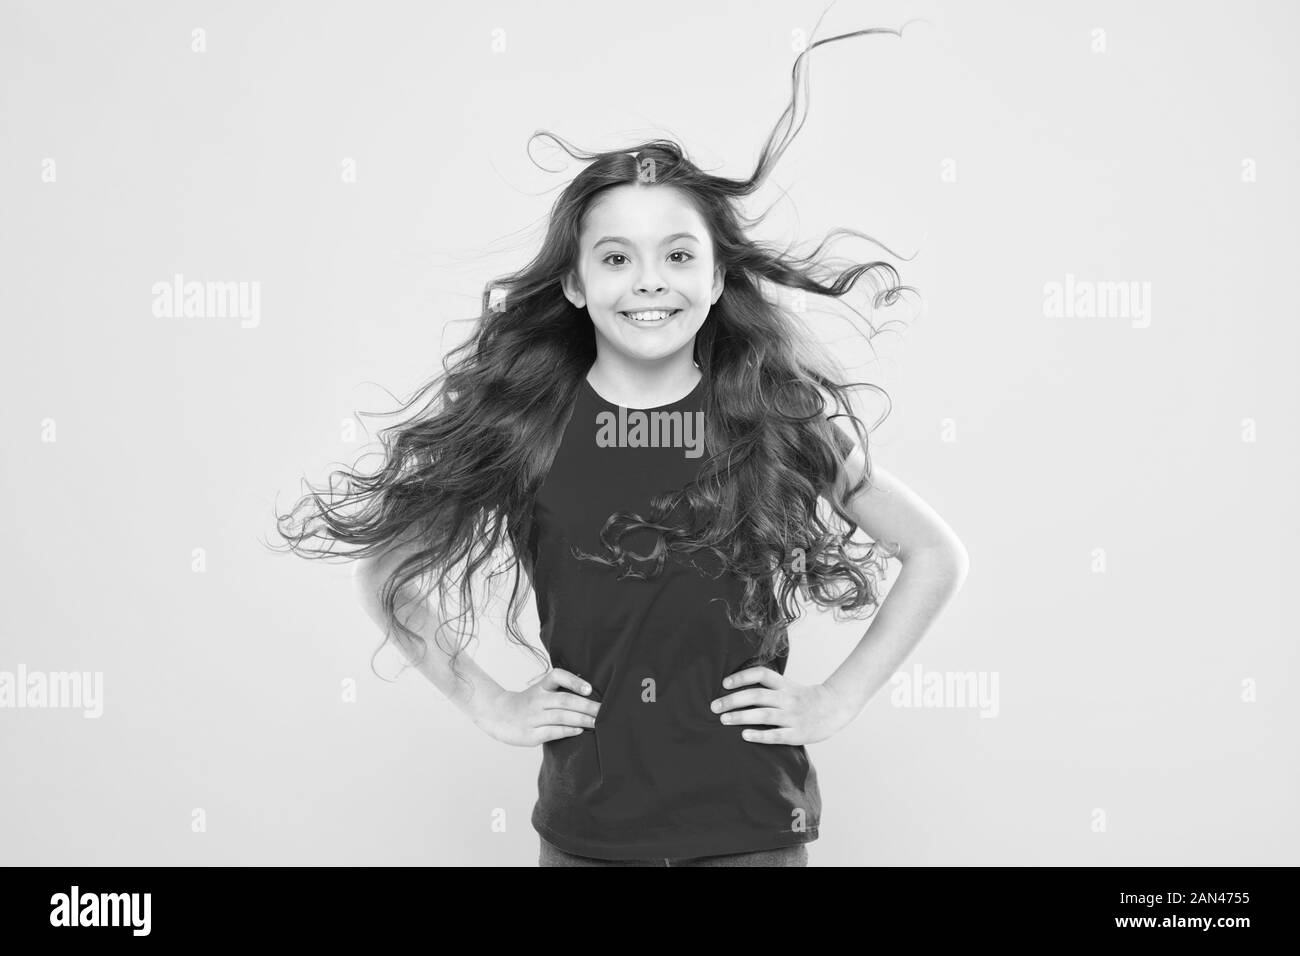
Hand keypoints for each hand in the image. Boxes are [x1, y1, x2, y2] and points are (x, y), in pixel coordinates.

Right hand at [473, 667, 600, 746]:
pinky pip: (552, 732)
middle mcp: (537, 700)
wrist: (498, 716)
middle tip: (605, 711)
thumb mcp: (540, 690)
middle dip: (587, 706)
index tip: (590, 689)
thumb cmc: (528, 703)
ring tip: (597, 722)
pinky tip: (579, 731)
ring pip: (561, 716)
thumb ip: (561, 689)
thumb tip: (591, 690)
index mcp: (541, 687)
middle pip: (565, 700)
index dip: (574, 681)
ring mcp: (533, 717)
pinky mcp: (531, 734)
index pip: (557, 676)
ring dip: (582, 719)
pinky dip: (567, 731)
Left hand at [710, 667, 857, 745]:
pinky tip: (744, 736)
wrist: (836, 708)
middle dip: (733, 700)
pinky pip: (776, 735)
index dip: (742, 676)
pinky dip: (760, 735)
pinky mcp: (798, 734)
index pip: (761, 675)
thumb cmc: (805, 699)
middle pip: (757, 695)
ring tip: (723, 720)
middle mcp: (788, 698)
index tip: (724, 683)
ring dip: (741, 717)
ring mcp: (793, 716)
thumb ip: (769, 687)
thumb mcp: (789, 686)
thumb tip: (737, 688)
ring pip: (764, 715)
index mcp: (785, 685)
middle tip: (714, 706)